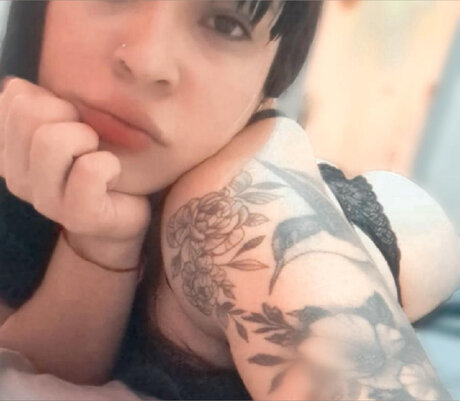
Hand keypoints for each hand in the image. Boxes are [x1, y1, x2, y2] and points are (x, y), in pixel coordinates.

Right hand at [0, 76, 150, 268]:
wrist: (126, 210)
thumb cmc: (98, 161)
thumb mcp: (68, 124)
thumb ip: (41, 104)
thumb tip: (18, 86)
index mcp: (10, 149)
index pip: (15, 97)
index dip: (55, 100)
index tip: (72, 123)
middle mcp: (17, 177)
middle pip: (28, 112)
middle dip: (71, 116)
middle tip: (90, 140)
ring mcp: (45, 201)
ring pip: (51, 140)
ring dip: (87, 139)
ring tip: (98, 156)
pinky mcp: (77, 216)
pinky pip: (89, 170)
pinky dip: (110, 164)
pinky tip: (112, 175)